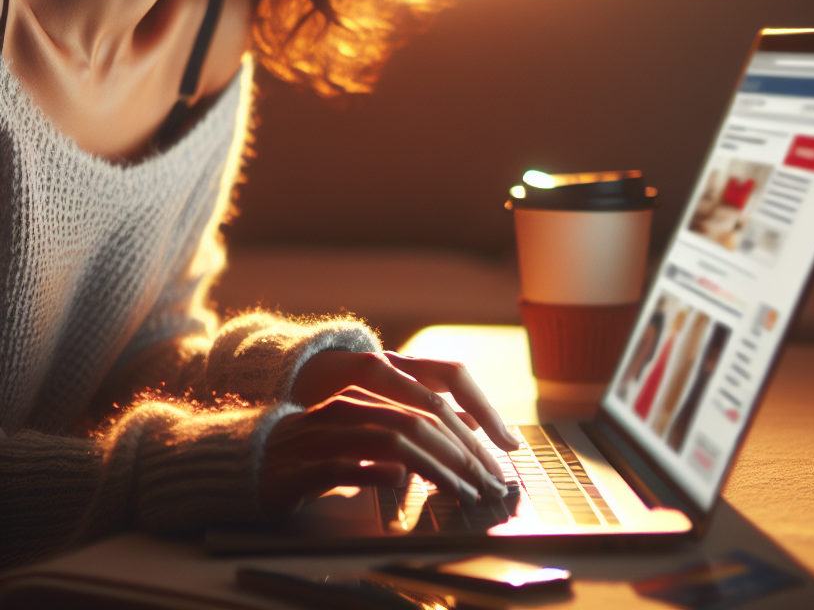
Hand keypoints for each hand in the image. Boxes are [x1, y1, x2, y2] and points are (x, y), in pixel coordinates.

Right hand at [291, 350, 519, 478]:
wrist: (254, 444)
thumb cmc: (327, 427)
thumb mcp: (379, 411)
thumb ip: (422, 410)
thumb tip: (475, 423)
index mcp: (387, 372)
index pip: (448, 380)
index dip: (483, 410)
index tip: (508, 446)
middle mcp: (363, 387)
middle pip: (426, 412)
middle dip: (464, 450)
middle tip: (489, 481)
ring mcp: (331, 420)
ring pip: (392, 434)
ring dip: (434, 466)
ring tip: (460, 490)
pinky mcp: (303, 458)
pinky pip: (343, 462)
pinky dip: (373, 470)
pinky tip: (398, 480)